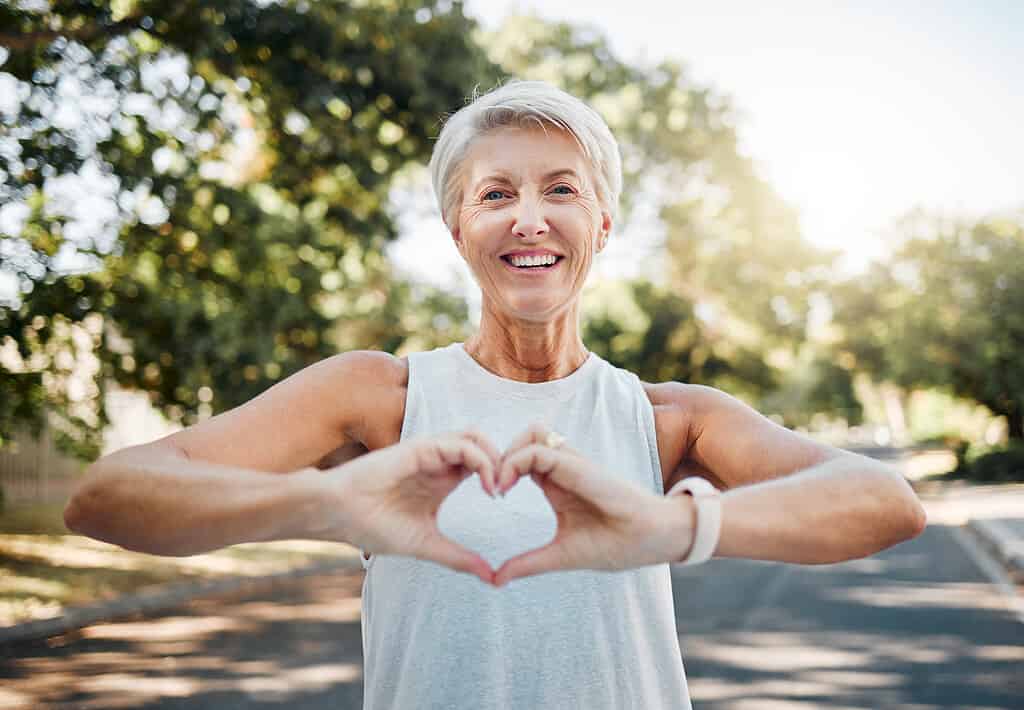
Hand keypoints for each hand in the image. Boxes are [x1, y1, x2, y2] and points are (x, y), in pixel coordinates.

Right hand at [329, 429, 501, 584]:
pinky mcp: (421, 448)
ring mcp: (430, 452)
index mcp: (442, 480)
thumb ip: (458, 557)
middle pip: (485, 445)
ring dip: (495, 458)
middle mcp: (439, 462)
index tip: (506, 503)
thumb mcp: (426, 544)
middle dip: (505, 462)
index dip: (501, 477)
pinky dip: (481, 460)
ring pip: (476, 437)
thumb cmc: (372, 526)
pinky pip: (461, 444)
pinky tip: (486, 485)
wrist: (337, 514)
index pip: (482, 465)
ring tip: (497, 488)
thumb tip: (491, 577)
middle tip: (508, 491)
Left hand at [492, 423, 695, 586]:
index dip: (500, 470)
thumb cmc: (616, 545)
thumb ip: (528, 563)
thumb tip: (496, 580)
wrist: (654, 540)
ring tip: (499, 484)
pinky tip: (507, 486)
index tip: (491, 496)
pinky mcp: (579, 467)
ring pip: (532, 433)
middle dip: (500, 454)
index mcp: (556, 484)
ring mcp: (572, 464)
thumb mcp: (560, 555)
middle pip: (524, 437)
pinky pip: (541, 450)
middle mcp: (563, 468)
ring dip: (509, 452)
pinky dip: (517, 461)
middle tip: (490, 486)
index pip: (522, 458)